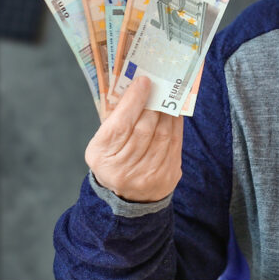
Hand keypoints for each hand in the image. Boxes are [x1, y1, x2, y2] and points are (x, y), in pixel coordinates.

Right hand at [85, 76, 183, 202]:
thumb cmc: (113, 160)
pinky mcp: (168, 176)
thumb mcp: (102, 144)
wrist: (128, 197)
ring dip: (167, 112)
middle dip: (153, 103)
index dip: (134, 101)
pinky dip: (176, 125)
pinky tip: (174, 113)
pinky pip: (175, 143)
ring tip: (167, 96)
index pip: (121, 124)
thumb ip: (115, 120)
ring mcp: (148, 175)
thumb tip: (137, 89)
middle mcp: (124, 169)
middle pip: (144, 128)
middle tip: (159, 85)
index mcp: (103, 157)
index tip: (144, 81)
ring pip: (163, 135)